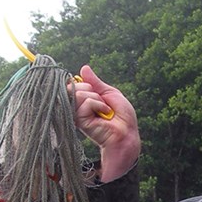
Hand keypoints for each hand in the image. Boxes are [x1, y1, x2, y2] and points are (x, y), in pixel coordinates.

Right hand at [73, 65, 140, 181]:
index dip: (87, 84)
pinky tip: (103, 115)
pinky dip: (98, 105)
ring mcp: (76, 114)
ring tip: (104, 110)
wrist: (127, 133)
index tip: (99, 94)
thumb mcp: (110, 93)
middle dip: (93, 91)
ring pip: (78, 93)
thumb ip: (96, 82)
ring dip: (96, 99)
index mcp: (84, 100)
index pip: (75, 83)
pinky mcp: (79, 121)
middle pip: (74, 86)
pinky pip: (85, 102)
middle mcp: (77, 107)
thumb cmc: (122, 117)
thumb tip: (84, 68)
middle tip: (103, 104)